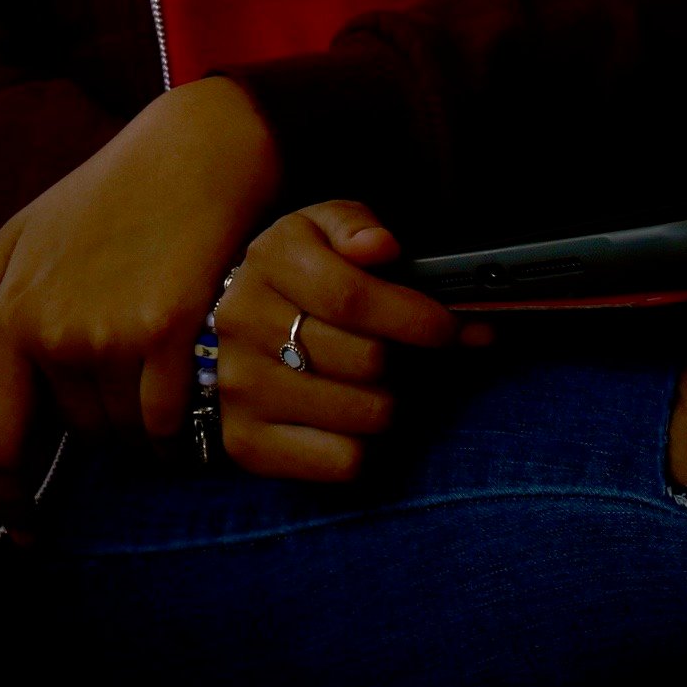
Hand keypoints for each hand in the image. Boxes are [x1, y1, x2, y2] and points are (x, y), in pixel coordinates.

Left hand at [0, 77, 281, 492]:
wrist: (191, 154)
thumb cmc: (103, 195)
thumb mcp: (17, 238)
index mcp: (11, 316)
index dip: (7, 496)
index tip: (23, 533)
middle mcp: (54, 333)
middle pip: (77, 434)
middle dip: (99, 423)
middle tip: (128, 374)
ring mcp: (111, 335)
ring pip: (125, 432)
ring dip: (143, 427)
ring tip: (161, 373)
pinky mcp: (170, 333)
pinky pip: (169, 421)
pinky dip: (179, 429)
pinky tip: (190, 398)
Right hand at [215, 204, 474, 481]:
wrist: (238, 327)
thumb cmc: (302, 277)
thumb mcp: (325, 229)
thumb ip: (356, 226)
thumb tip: (381, 246)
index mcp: (269, 260)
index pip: (350, 297)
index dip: (414, 317)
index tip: (448, 329)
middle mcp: (243, 322)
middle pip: (367, 360)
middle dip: (402, 360)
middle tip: (398, 355)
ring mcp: (241, 386)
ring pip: (366, 413)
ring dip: (386, 402)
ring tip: (367, 384)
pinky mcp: (246, 443)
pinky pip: (344, 461)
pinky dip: (363, 447)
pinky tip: (346, 420)